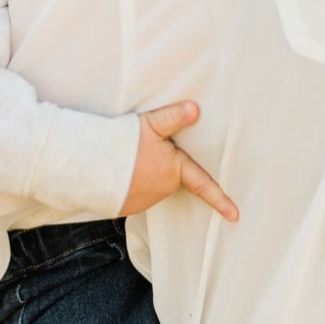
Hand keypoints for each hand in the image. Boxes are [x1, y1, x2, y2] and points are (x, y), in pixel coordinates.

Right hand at [118, 100, 238, 220]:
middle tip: (141, 148)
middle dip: (162, 164)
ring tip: (126, 157)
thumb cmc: (123, 142)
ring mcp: (144, 201)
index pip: (202, 184)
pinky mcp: (126, 206)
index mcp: (174, 170)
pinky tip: (118, 171)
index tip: (235, 215)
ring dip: (145, 172)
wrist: (89, 165)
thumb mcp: (151, 124)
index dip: (220, 200)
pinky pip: (135, 193)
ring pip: (152, 184)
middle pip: (170, 175)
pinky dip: (130, 183)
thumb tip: (195, 108)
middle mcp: (163, 189)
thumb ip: (174, 117)